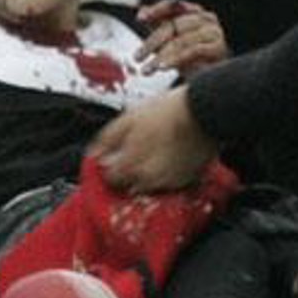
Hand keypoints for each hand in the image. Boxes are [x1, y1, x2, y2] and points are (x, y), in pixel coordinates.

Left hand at [91, 87, 216, 192]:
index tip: (114, 158)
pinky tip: (169, 157)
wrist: (203, 111)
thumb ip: (107, 140)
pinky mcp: (188, 181)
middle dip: (128, 174)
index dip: (110, 167)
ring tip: (153, 154)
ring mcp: (170, 183)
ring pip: (150, 187)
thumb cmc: (166, 111)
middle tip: (134, 155)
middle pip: (129, 186)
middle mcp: (148, 180)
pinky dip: (166, 175)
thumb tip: (94, 155)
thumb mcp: (128, 118)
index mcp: (131, 166)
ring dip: (146, 176)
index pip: (110, 180)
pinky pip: (171, 184)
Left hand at [135, 0, 227, 75]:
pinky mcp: (218, 47)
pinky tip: (164, 68)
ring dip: (161, 56)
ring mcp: (213, 32)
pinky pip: (193, 51)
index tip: (140, 18)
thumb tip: (142, 12)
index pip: (173, 5)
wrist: (210, 77)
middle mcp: (205, 18)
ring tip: (147, 69)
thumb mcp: (170, 40)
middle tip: (137, 57)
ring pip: (181, 40)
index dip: (156, 10)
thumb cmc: (190, 57)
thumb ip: (158, 24)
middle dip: (152, 42)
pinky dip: (176, 59)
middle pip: (173, 25)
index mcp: (194, 11)